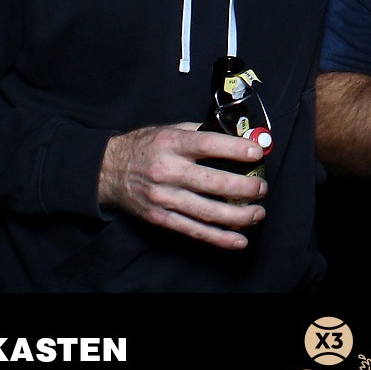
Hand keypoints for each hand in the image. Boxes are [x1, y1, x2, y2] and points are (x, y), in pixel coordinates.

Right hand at [97, 122, 268, 249]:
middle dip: (245, 187)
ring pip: (209, 211)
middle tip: (261, 187)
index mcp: (171, 144)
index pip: (208, 145)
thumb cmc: (144, 148)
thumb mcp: (170, 130)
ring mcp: (164, 198)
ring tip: (258, 213)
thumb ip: (201, 133)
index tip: (256, 153)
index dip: (235, 149)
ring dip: (239, 215)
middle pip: (214, 182)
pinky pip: (195, 230)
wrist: (108, 171)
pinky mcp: (161, 218)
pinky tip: (239, 239)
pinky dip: (219, 238)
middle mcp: (168, 171)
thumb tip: (238, 137)